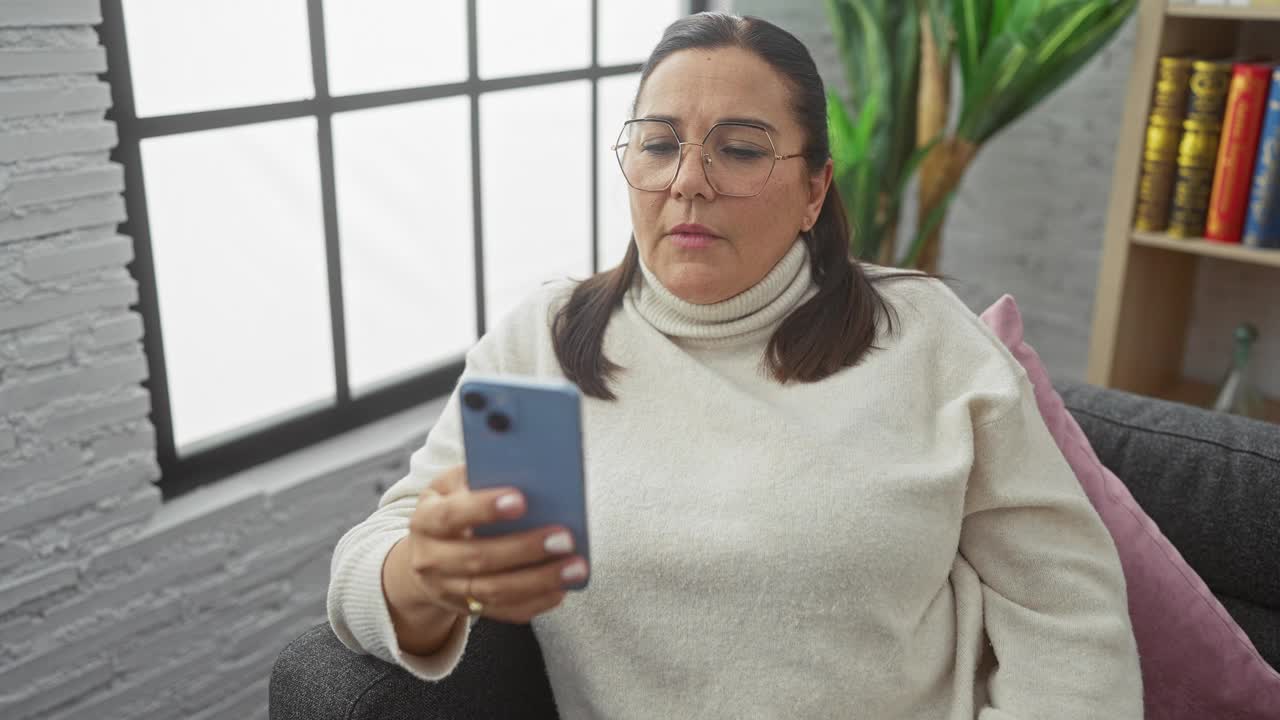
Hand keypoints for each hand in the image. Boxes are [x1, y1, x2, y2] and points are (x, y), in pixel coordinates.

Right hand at [400, 464, 587, 623]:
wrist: (425, 556)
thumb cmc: (450, 507)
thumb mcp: (451, 485)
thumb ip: (479, 476)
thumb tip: (524, 471)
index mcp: (426, 520)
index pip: (451, 515)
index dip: (484, 508)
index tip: (521, 500)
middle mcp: (431, 559)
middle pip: (478, 558)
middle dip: (525, 549)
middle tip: (565, 538)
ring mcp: (448, 590)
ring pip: (495, 591)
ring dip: (539, 580)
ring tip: (575, 567)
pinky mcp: (468, 610)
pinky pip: (505, 612)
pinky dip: (536, 602)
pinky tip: (563, 588)